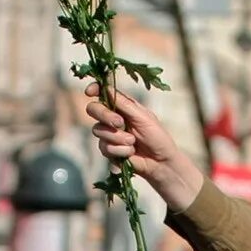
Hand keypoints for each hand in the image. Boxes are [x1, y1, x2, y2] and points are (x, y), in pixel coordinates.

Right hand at [84, 84, 203, 211]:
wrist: (160, 162)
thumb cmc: (157, 137)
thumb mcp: (143, 117)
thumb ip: (125, 104)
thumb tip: (108, 88)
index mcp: (122, 106)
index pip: (104, 93)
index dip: (95, 89)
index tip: (90, 92)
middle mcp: (112, 118)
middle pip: (93, 109)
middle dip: (104, 115)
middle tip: (120, 123)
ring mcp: (109, 134)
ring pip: (98, 130)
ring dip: (118, 137)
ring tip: (133, 142)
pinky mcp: (108, 150)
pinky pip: (104, 147)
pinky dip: (120, 150)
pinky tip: (131, 152)